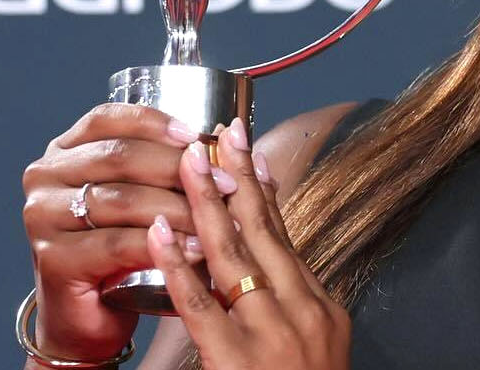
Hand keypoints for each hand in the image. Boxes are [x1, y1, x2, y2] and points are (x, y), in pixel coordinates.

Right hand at [21, 104, 203, 362]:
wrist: (87, 318)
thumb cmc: (122, 251)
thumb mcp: (143, 198)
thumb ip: (170, 166)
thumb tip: (235, 140)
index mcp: (65, 150)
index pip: (109, 119)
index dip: (156, 123)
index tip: (199, 136)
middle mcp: (44, 175)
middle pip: (121, 157)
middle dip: (181, 168)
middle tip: (228, 184)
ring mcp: (42, 215)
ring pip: (124, 200)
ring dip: (180, 208)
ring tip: (222, 219)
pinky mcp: (52, 257)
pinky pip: (117, 243)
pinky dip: (163, 245)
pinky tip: (198, 249)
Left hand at [147, 116, 350, 368]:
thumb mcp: (313, 347)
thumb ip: (291, 306)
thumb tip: (269, 260)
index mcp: (320, 307)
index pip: (285, 234)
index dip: (262, 188)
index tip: (245, 147)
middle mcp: (301, 312)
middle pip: (264, 230)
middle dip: (237, 176)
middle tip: (217, 133)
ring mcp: (271, 335)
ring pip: (233, 254)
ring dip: (206, 202)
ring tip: (185, 160)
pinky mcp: (236, 359)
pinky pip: (200, 302)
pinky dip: (177, 262)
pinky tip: (159, 231)